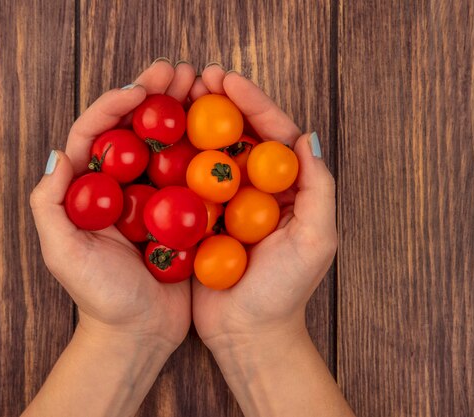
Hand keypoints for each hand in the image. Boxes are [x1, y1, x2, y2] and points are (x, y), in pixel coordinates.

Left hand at [29, 59, 196, 352]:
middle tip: (176, 71)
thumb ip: (50, 206)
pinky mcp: (181, 212)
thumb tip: (58, 154)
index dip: (113, 105)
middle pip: (133, 130)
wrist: (139, 333)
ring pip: (165, 145)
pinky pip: (192, 174)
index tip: (138, 90)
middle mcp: (120, 187)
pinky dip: (204, 149)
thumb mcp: (63, 254)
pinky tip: (221, 128)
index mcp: (89, 190)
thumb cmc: (99, 298)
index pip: (95, 134)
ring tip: (201, 85)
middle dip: (153, 96)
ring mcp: (152, 198)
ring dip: (181, 113)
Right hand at [191, 66, 337, 352]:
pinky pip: (185, 182)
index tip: (226, 79)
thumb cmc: (286, 292)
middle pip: (237, 134)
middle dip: (218, 102)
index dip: (252, 102)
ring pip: (209, 152)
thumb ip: (318, 189)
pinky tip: (156, 136)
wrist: (248, 333)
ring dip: (192, 121)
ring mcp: (225, 202)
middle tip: (195, 75)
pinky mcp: (198, 219)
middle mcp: (255, 188)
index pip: (272, 133)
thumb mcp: (317, 240)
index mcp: (287, 187)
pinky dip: (172, 157)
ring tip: (173, 94)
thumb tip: (306, 136)